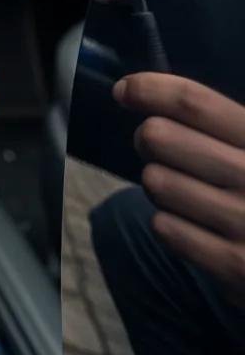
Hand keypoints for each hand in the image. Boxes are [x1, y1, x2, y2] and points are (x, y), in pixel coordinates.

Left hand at [116, 72, 244, 306]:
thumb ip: (210, 117)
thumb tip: (132, 89)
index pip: (194, 102)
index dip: (148, 89)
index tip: (122, 90)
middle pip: (159, 136)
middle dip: (148, 139)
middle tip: (161, 150)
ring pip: (155, 181)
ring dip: (160, 184)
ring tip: (188, 193)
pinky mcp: (236, 265)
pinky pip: (164, 227)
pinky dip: (169, 224)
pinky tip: (195, 225)